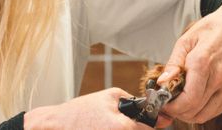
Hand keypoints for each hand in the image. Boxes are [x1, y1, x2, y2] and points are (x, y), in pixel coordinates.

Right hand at [24, 87, 167, 128]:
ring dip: (130, 128)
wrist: (57, 124)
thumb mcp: (109, 95)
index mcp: (124, 126)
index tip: (164, 120)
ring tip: (112, 122)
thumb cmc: (79, 111)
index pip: (149, 128)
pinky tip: (107, 126)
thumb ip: (130, 99)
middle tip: (134, 118)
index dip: (157, 122)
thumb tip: (143, 105)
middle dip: (140, 126)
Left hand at [157, 1, 221, 123]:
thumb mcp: (186, 40)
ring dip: (189, 114)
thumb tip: (162, 83)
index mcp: (203, 63)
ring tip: (181, 102)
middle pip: (194, 111)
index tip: (163, 103)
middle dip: (177, 112)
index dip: (171, 107)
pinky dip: (202, 110)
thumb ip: (173, 64)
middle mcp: (219, 78)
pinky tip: (195, 99)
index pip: (187, 100)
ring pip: (204, 116)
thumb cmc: (213, 29)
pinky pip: (215, 111)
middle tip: (168, 103)